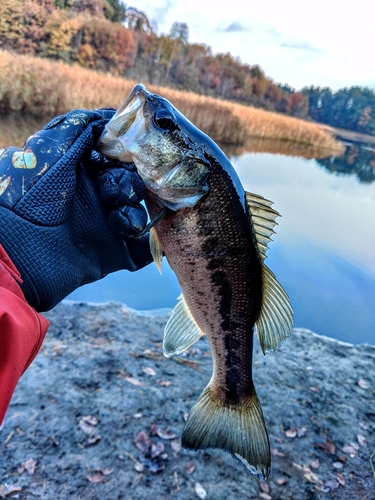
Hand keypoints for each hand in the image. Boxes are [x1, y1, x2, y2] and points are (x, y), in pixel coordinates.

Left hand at [0, 109, 151, 310]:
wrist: (16, 250)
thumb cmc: (27, 196)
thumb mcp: (50, 149)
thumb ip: (81, 128)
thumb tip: (111, 114)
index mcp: (82, 170)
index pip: (118, 159)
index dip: (128, 157)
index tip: (135, 156)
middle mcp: (95, 196)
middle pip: (132, 185)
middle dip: (131, 186)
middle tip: (115, 193)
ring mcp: (104, 225)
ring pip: (139, 214)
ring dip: (134, 214)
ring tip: (118, 220)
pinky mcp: (111, 254)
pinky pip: (141, 248)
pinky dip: (148, 244)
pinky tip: (134, 236)